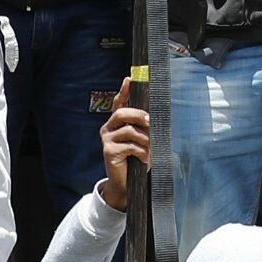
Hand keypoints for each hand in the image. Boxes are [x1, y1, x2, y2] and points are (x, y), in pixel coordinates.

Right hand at [95, 91, 149, 210]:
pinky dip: (142, 152)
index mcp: (116, 123)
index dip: (124, 90)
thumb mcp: (141, 141)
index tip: (129, 78)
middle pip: (123, 113)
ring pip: (129, 130)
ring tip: (151, 149)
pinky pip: (130, 146)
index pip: (119, 103)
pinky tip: (145, 159)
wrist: (126, 183)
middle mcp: (108, 128)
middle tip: (151, 122)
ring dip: (145, 140)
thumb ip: (143, 128)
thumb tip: (154, 117)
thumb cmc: (135, 159)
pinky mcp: (108, 151)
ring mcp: (107, 139)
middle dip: (139, 115)